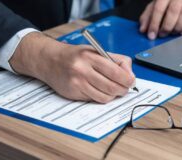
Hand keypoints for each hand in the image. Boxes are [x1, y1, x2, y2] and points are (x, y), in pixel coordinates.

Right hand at [10, 32, 135, 102]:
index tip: (131, 81)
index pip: (116, 72)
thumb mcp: (96, 51)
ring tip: (112, 89)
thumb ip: (116, 61)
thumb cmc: (77, 56)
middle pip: (112, 87)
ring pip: (104, 97)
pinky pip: (94, 100)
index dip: (128, 79)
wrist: (50, 60)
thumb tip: (130, 75)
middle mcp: (83, 70)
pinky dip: (101, 97)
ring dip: (113, 95)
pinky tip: (99, 90)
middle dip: (122, 90)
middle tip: (124, 88)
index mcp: (91, 56)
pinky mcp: (73, 94)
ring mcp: (77, 83)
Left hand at [140, 0, 181, 39]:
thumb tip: (143, 29)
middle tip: (162, 34)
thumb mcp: (155, 5)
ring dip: (177, 28)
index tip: (151, 35)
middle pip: (173, 12)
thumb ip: (147, 17)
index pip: (158, 9)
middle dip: (166, 27)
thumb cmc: (169, 2)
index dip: (154, 24)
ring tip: (172, 32)